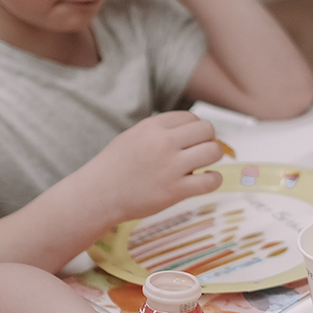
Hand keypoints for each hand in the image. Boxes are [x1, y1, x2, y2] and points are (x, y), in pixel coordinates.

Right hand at [82, 111, 223, 223]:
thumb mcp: (134, 136)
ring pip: (213, 151)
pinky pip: (211, 180)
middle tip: (201, 152)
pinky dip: (214, 180)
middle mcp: (163, 142)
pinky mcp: (175, 190)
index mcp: (153, 126)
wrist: (97, 194)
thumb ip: (160, 131)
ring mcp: (170, 166)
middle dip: (208, 140)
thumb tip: (192, 128)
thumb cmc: (115, 166)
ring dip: (213, 158)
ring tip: (203, 165)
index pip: (191, 117)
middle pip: (207, 129)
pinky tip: (206, 180)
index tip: (191, 141)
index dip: (196, 129)